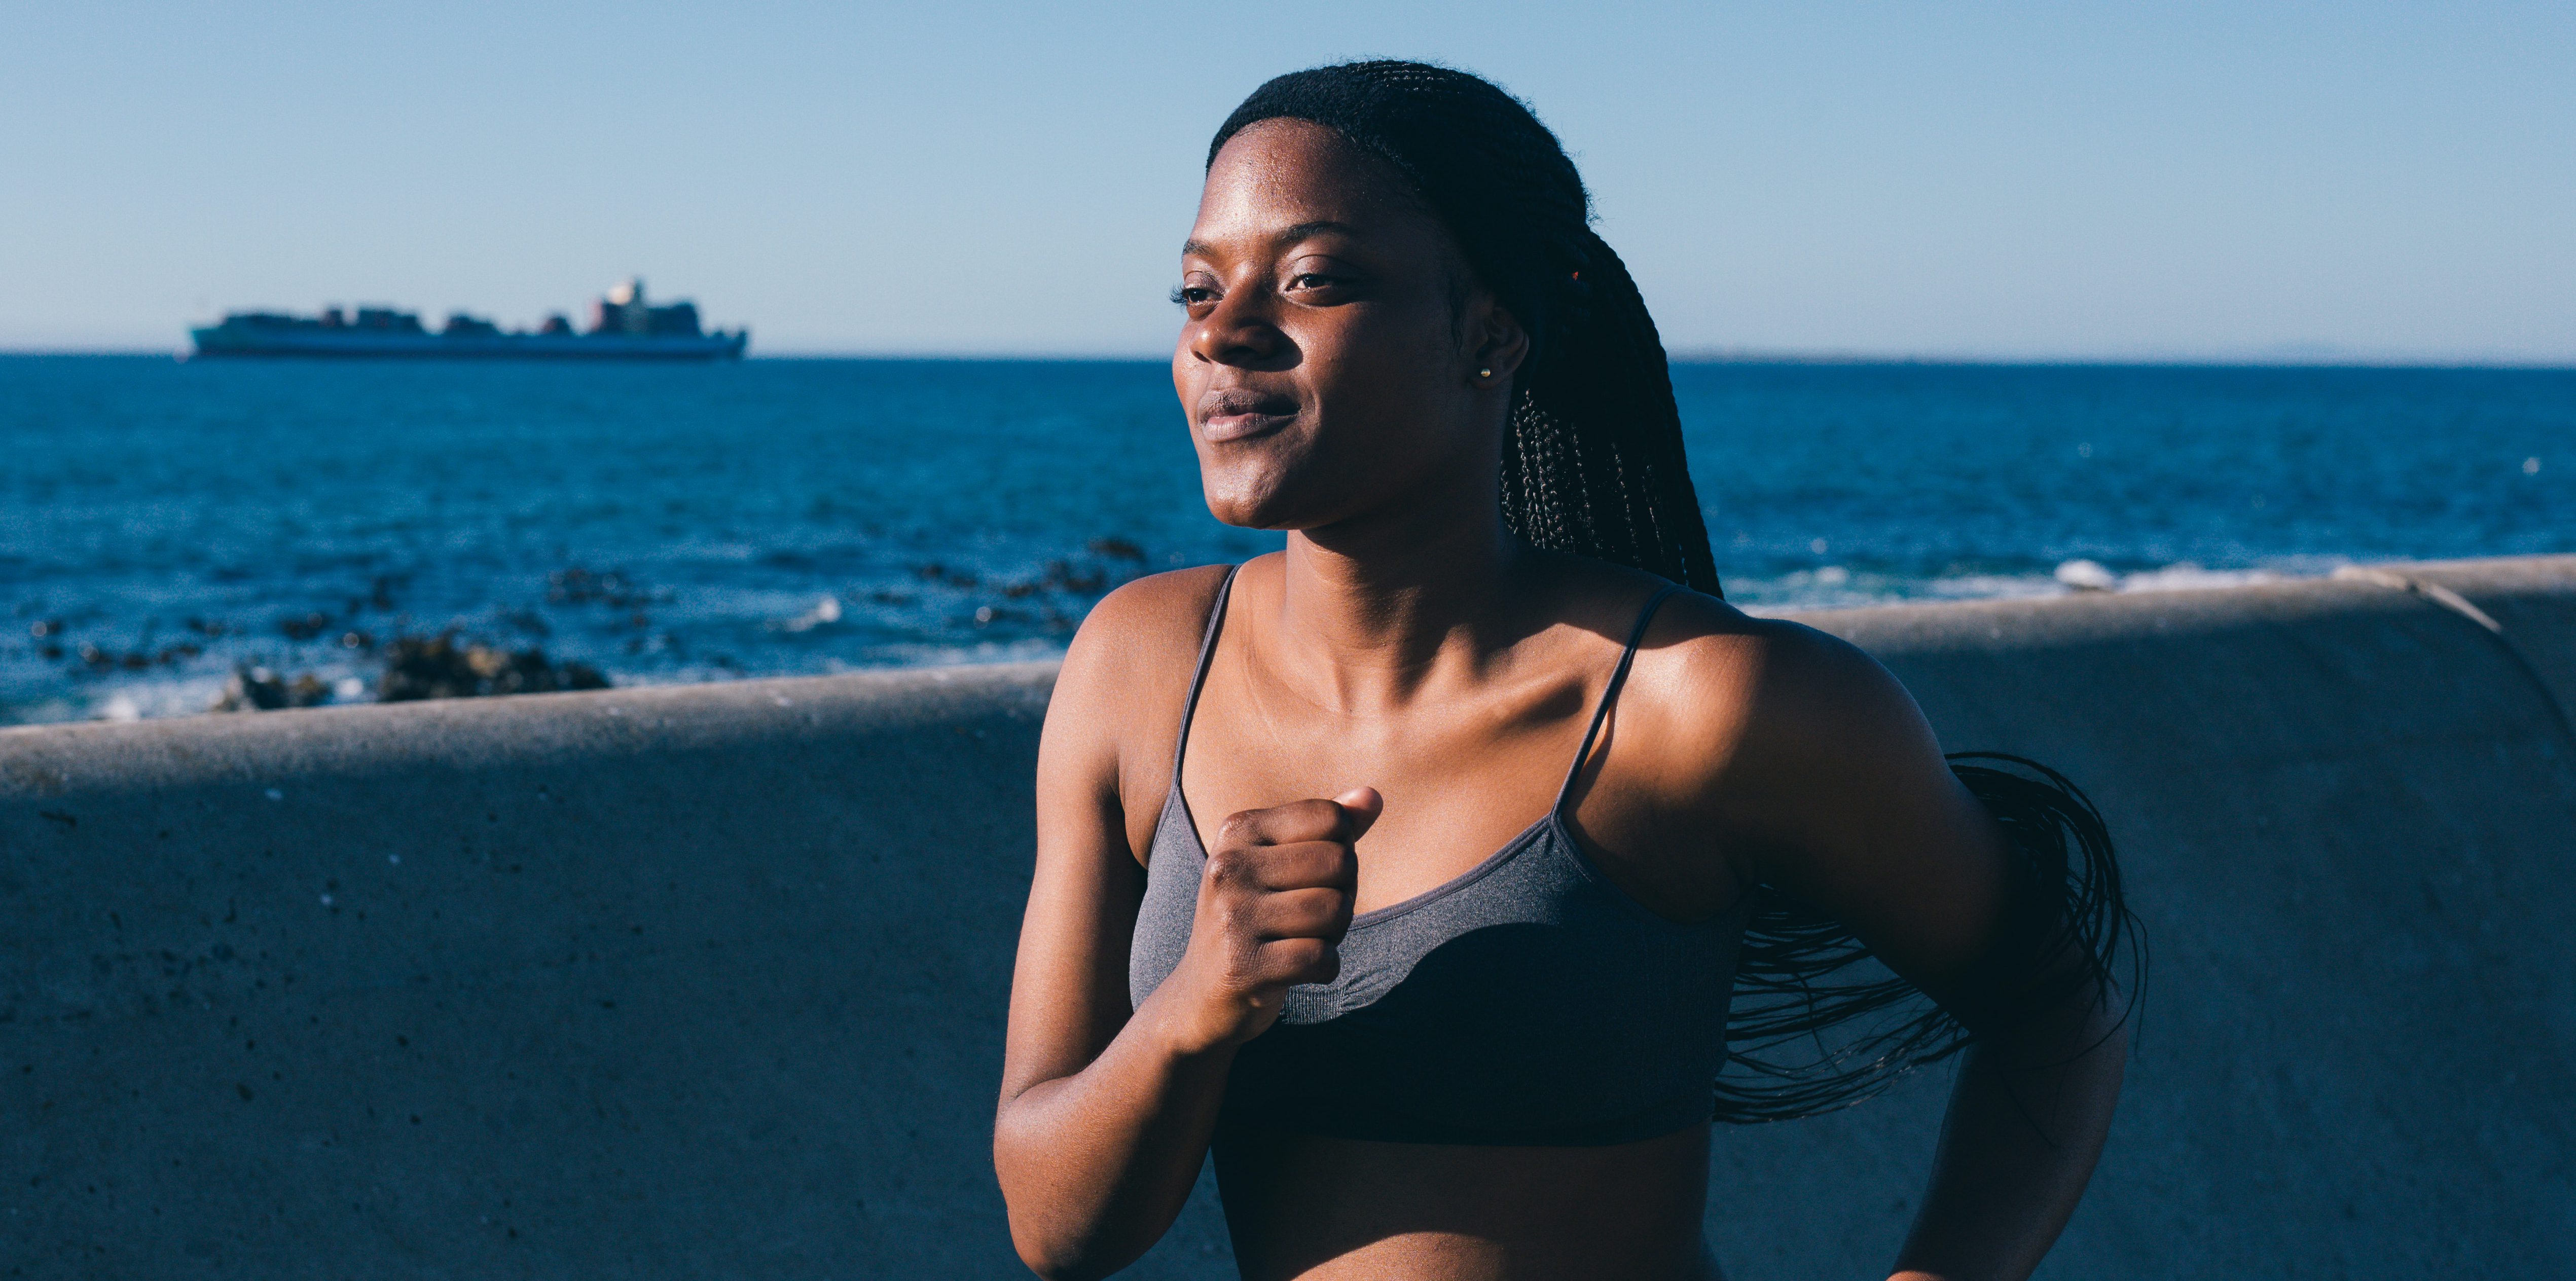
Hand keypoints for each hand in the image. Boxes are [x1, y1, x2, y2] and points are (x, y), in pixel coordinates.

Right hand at [1161, 787, 1379, 1052]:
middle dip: (1344, 894)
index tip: (1317, 876)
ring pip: (1334, 910)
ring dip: (1335, 933)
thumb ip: (1328, 828)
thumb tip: (1374, 796)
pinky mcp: (1243, 966)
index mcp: (1237, 830)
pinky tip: (1301, 970)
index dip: (1343, 849)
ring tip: (1305, 940)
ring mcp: (1232, 917)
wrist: (1199, 995)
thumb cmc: (1253, 918)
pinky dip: (1326, 968)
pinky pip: (1321, 958)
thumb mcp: (1280, 864)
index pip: (1330, 818)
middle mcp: (1228, 867)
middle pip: (1338, 863)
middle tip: (1317, 916)